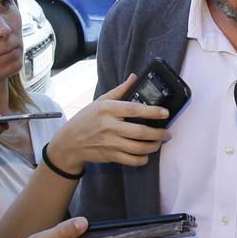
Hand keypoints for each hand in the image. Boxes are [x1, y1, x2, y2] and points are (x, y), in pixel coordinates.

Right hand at [44, 75, 169, 171]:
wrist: (69, 143)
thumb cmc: (86, 119)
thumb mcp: (99, 102)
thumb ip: (119, 91)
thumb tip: (134, 77)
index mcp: (107, 110)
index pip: (134, 110)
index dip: (152, 111)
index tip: (165, 112)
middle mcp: (109, 127)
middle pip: (140, 132)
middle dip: (158, 133)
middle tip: (167, 132)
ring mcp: (109, 143)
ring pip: (138, 148)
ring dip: (153, 146)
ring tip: (159, 142)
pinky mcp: (110, 156)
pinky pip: (131, 160)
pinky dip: (143, 159)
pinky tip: (146, 154)